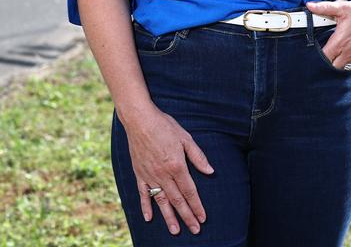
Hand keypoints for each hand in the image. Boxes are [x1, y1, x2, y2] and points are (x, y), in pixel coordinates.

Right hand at [120, 105, 213, 234]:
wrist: (139, 119)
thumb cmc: (164, 126)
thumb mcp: (186, 138)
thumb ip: (198, 157)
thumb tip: (210, 172)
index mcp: (177, 165)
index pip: (190, 191)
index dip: (197, 206)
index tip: (202, 218)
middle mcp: (163, 174)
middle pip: (177, 200)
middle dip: (187, 216)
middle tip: (195, 230)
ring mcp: (150, 175)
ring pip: (161, 201)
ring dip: (169, 217)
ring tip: (175, 231)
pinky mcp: (139, 173)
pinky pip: (143, 193)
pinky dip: (145, 206)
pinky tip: (149, 218)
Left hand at [306, 0, 350, 69]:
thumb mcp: (343, 7)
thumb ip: (324, 8)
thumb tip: (309, 5)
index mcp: (341, 41)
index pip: (325, 57)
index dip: (317, 56)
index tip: (313, 51)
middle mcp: (348, 50)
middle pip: (333, 66)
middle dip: (326, 63)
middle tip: (320, 54)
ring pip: (343, 67)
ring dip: (336, 64)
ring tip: (330, 56)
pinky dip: (344, 62)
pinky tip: (341, 54)